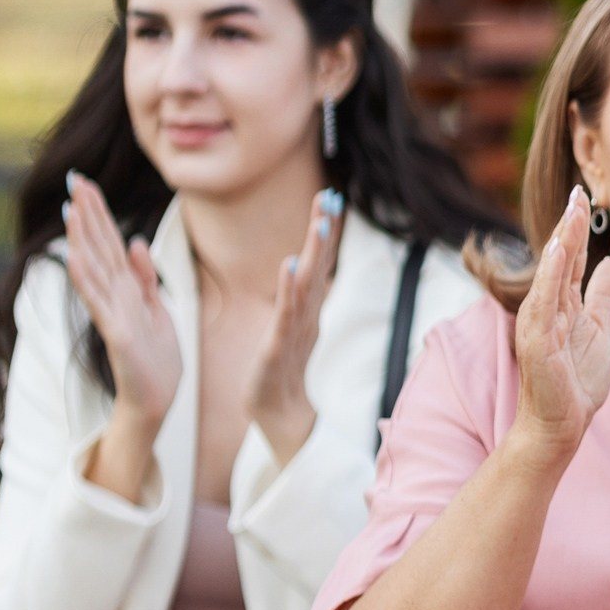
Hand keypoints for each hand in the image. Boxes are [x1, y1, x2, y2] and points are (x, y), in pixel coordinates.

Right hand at [61, 170, 179, 432]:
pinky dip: (86, 281)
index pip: (109, 243)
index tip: (85, 182)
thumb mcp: (156, 309)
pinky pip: (99, 304)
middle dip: (88, 215)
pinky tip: (73, 259)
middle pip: (99, 248)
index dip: (99, 213)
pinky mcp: (117, 334)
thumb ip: (144, 278)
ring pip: (95, 270)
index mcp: (126, 289)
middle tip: (74, 180)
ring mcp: (113, 314)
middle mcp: (115, 297)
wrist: (155, 399)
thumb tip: (135, 242)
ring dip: (82, 239)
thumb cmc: (155, 358)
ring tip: (70, 209)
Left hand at [243, 189, 342, 465]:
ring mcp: (295, 331)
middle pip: (320, 266)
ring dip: (315, 253)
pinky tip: (289, 266)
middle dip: (325, 231)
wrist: (278, 414)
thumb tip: (309, 266)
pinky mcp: (278, 348)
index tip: (331, 196)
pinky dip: (288, 290)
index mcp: (308, 306)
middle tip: (331, 197)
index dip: (326, 230)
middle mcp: (307, 314)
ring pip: (307, 286)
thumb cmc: (282, 368)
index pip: (320, 262)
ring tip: (318, 223)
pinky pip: (284, 315)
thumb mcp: (291, 325)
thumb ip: (300, 295)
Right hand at [513, 187, 609, 461]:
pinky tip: (560, 251)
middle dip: (569, 225)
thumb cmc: (576, 382)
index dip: (579, 228)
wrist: (561, 425)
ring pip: (551, 274)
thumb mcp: (599, 330)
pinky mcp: (538, 341)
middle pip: (559, 258)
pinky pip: (545, 302)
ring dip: (562, 242)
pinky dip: (552, 275)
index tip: (586, 197)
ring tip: (572, 212)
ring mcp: (539, 322)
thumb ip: (602, 296)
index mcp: (562, 303)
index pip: (571, 258)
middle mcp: (546, 307)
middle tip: (579, 191)